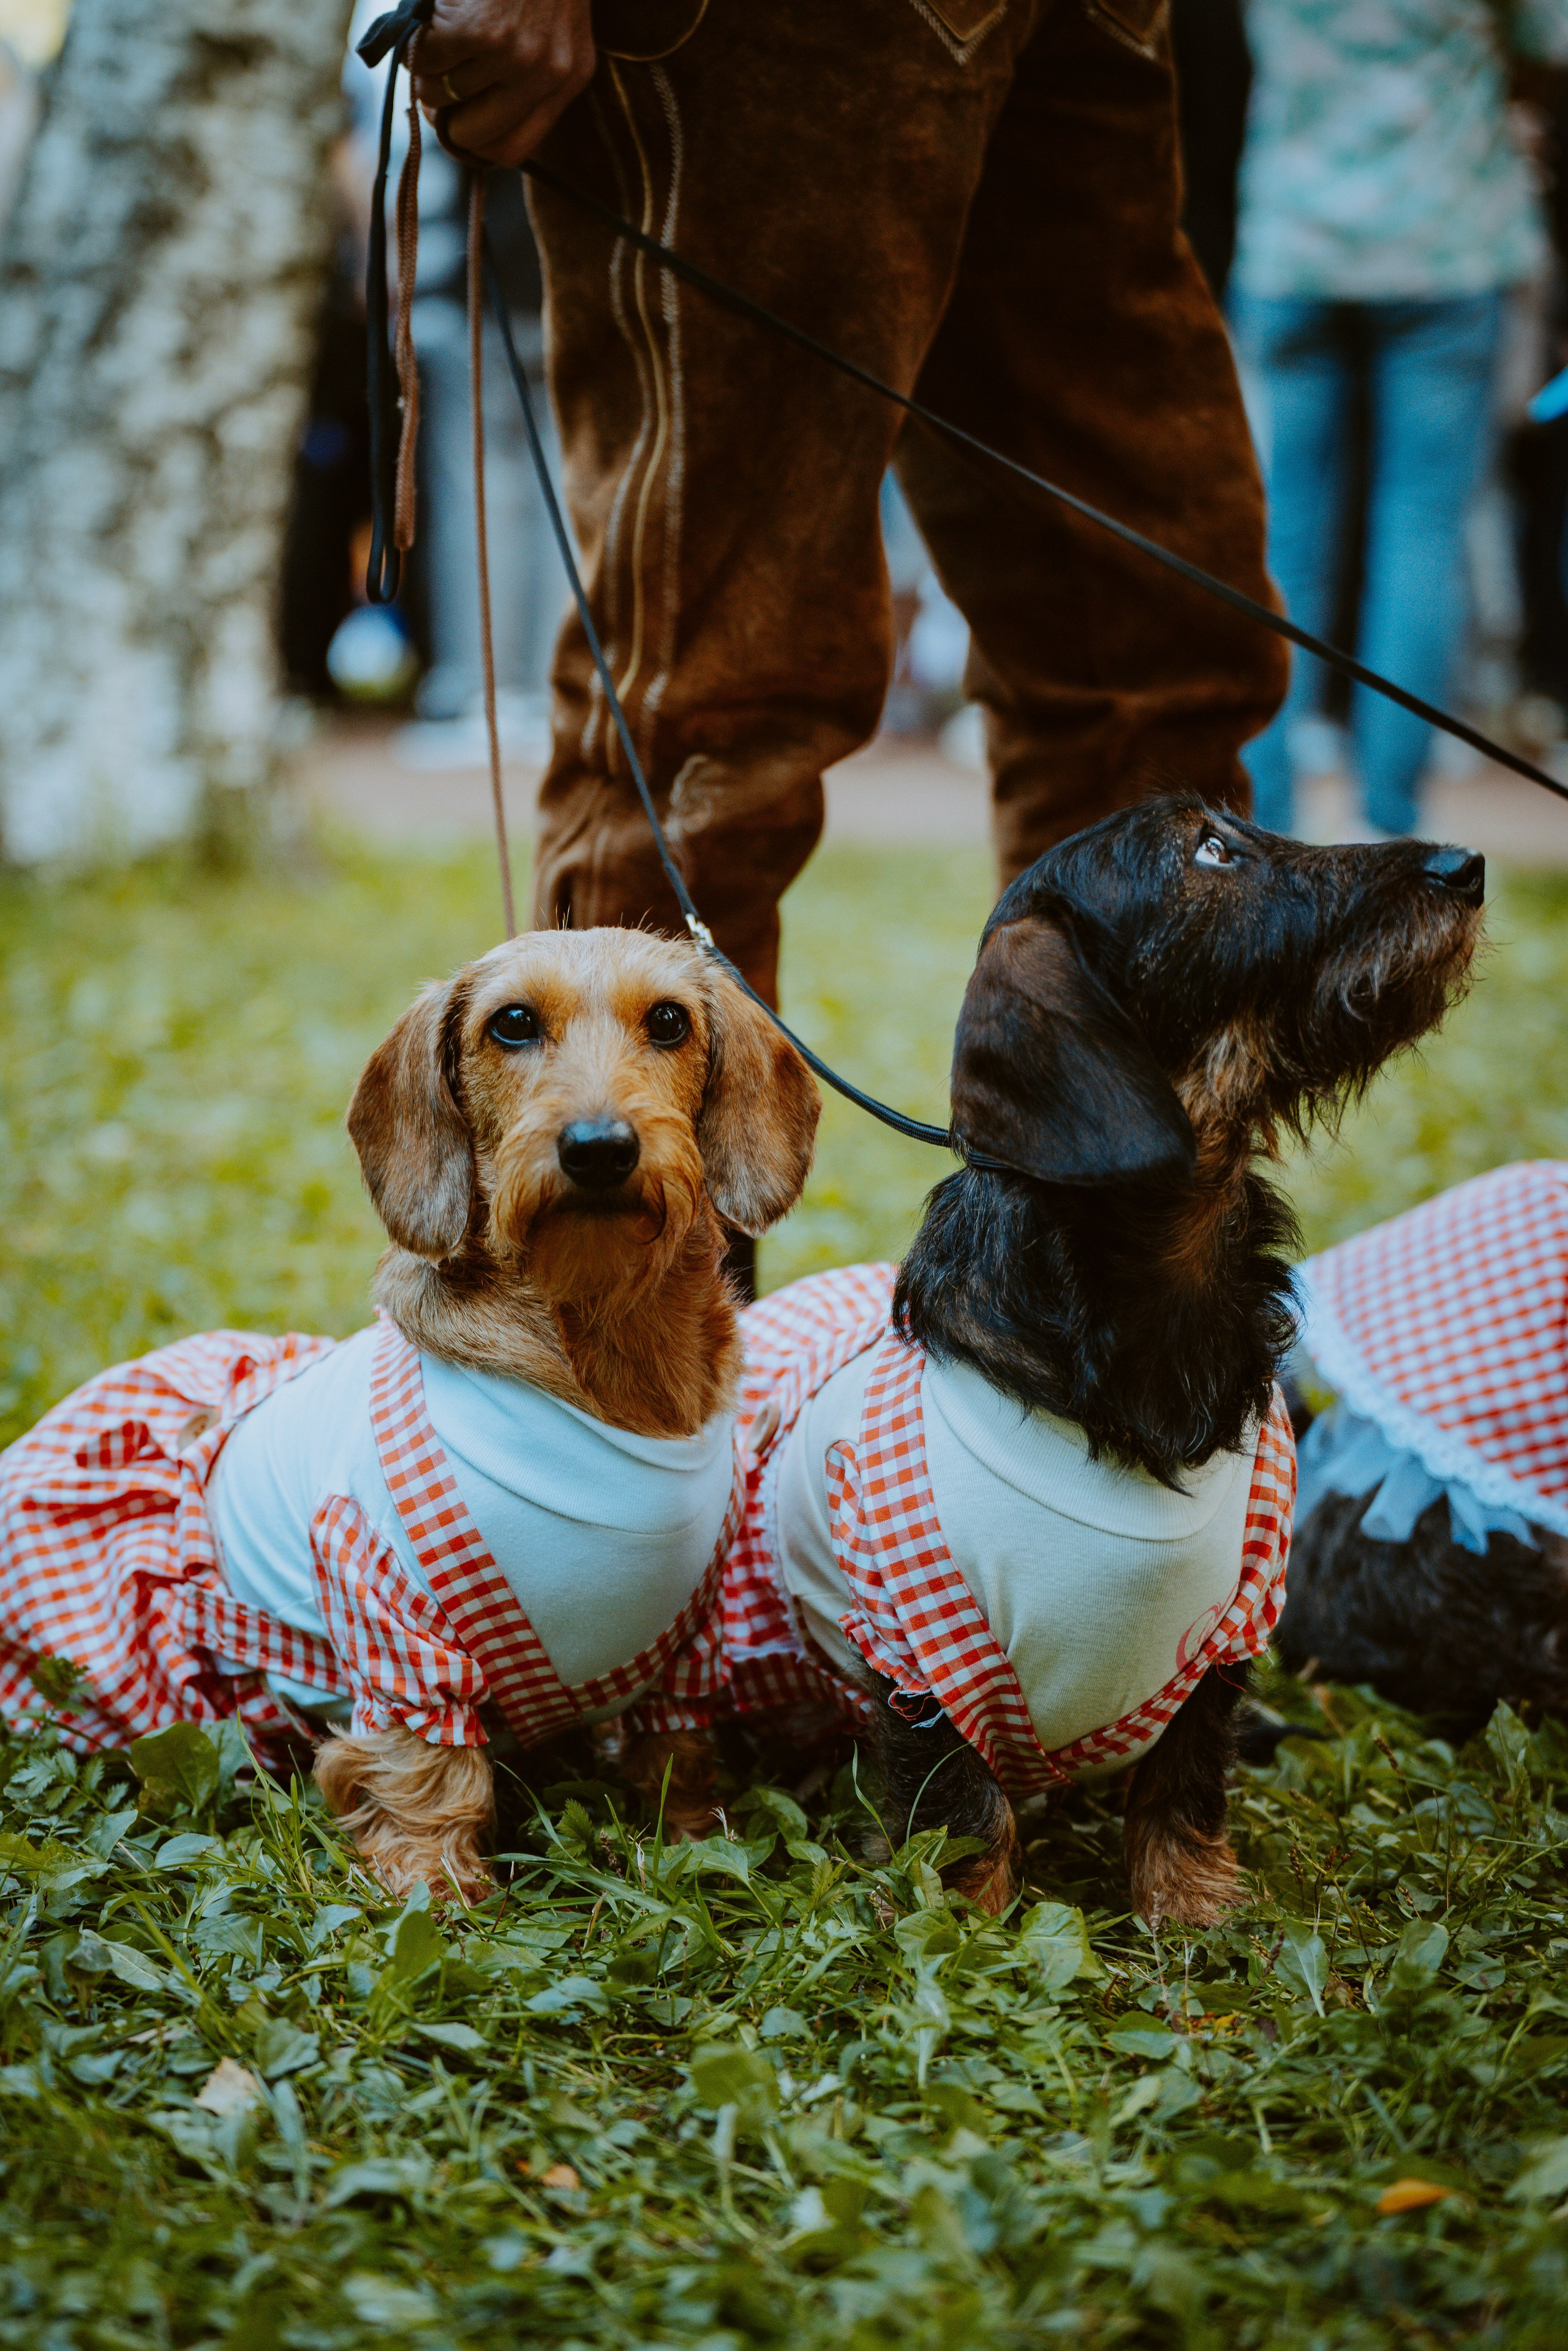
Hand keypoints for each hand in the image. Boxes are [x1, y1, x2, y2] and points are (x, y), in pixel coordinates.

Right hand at [411, 0, 594, 168]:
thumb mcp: (555, 30)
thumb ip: (532, 76)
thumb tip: (469, 121)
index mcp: (569, 80)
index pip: (514, 150)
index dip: (475, 147)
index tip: (456, 130)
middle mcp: (547, 75)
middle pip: (475, 135)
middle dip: (445, 117)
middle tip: (435, 88)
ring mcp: (514, 56)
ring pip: (444, 95)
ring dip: (427, 72)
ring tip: (439, 39)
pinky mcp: (479, 32)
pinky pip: (427, 62)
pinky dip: (418, 44)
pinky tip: (432, 22)